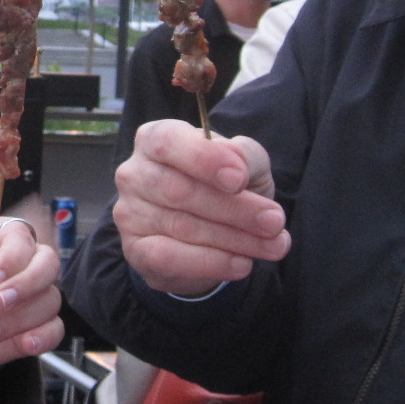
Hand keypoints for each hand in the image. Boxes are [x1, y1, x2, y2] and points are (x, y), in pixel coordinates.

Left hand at [0, 220, 62, 369]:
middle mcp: (22, 265)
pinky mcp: (32, 328)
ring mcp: (30, 298)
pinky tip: (25, 343)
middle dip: (26, 285)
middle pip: (48, 265)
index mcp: (0, 239)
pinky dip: (44, 337)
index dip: (11, 258)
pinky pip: (54, 330)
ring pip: (49, 300)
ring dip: (19, 319)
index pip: (20, 238)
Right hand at [114, 119, 289, 295]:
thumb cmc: (223, 186)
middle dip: (235, 209)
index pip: (168, 142)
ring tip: (274, 245)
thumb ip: (245, 155)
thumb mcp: (244, 163)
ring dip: (235, 239)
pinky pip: (169, 258)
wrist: (205, 233)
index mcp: (155, 139)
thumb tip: (239, 166)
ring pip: (182, 226)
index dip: (204, 160)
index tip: (239, 179)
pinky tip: (241, 264)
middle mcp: (134, 173)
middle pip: (181, 190)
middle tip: (274, 221)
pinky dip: (210, 262)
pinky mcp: (135, 250)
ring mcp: (129, 213)